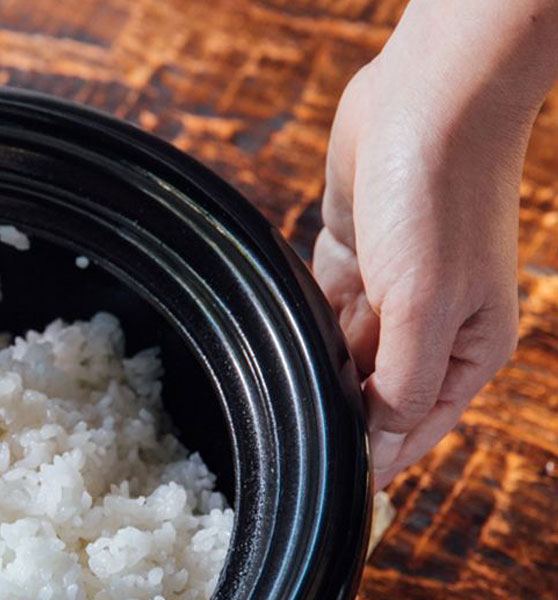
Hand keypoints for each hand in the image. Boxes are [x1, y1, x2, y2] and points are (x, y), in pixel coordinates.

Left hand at [315, 0, 557, 488]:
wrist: (426, 103)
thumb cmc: (442, 201)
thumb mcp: (427, 309)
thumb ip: (403, 383)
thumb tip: (381, 444)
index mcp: (467, 349)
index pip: (413, 428)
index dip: (373, 458)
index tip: (327, 485)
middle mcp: (431, 324)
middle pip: (373, 391)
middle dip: (337, 409)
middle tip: (287, 432)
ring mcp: (392, 286)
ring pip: (343, 349)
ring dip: (318, 365)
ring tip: (280, 387)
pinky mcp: (356, 249)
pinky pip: (323, 302)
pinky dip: (306, 319)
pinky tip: (283, 335)